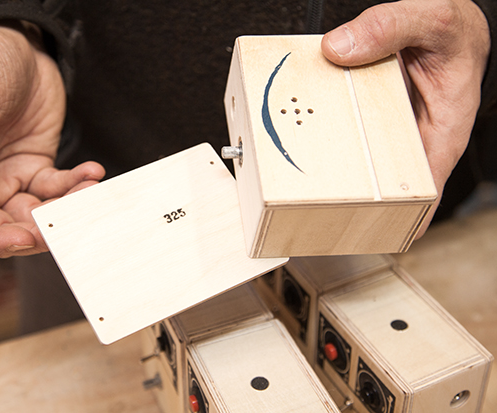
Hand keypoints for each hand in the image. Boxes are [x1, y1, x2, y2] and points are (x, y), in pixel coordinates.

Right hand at [0, 24, 104, 258]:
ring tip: (85, 194)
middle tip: (60, 226)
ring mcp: (6, 180)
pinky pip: (56, 190)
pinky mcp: (35, 170)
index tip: (19, 237)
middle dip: (30, 235)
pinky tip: (92, 173)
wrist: (20, 45)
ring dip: (60, 213)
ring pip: (32, 216)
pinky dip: (76, 186)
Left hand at [321, 0, 489, 236]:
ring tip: (295, 173)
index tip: (365, 233)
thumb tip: (339, 49)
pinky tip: (300, 133)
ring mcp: (386, 130)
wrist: (447, 23)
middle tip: (311, 204)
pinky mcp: (367, 116)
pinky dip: (325, 131)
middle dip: (348, 195)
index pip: (422, 193)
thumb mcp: (432, 22)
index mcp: (440, 135)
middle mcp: (410, 139)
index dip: (396, 219)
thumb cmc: (454, 35)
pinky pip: (344, 130)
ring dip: (329, 164)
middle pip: (378, 182)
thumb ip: (390, 29)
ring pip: (356, 158)